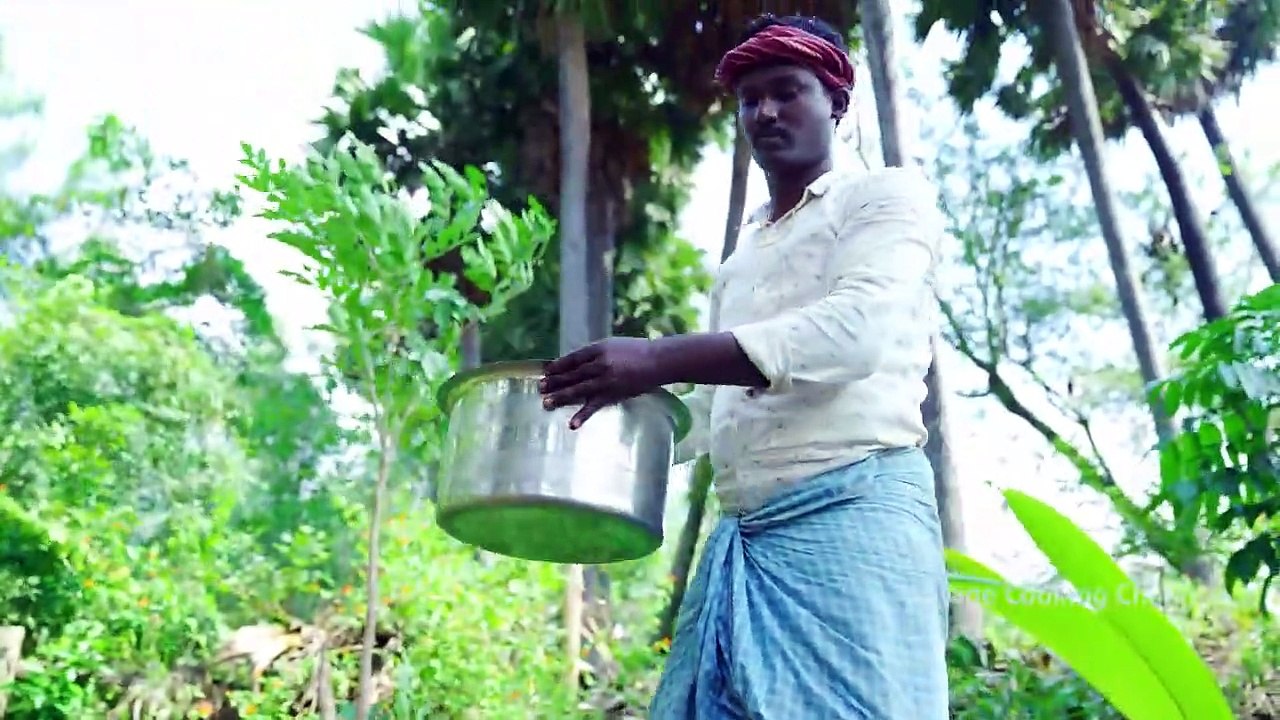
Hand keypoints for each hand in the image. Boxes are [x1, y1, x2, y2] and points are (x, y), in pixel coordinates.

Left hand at [539, 337, 664, 429]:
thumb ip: (595, 354)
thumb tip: (576, 364)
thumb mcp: (613, 345)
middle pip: (571, 374)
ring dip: (560, 397)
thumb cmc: (636, 351)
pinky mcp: (612, 395)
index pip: (572, 358)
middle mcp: (598, 364)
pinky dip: (582, 416)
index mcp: (598, 349)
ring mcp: (604, 380)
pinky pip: (594, 406)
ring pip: (577, 390)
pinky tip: (572, 424)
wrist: (658, 361)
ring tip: (545, 403)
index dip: (557, 365)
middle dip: (555, 382)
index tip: (546, 371)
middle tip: (540, 388)